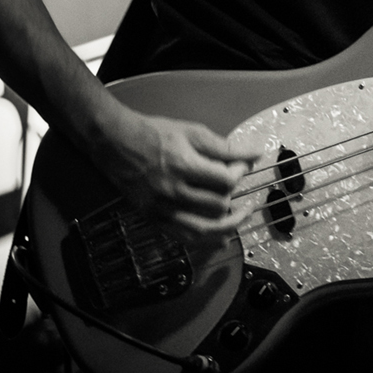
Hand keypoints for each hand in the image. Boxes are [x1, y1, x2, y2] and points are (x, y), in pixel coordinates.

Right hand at [87, 108, 260, 241]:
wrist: (116, 143)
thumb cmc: (155, 133)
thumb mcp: (192, 132)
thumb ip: (225, 147)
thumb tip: (255, 154)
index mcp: (183, 166)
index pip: (225, 180)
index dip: (240, 172)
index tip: (242, 165)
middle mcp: (172, 191)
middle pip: (217, 204)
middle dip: (233, 194)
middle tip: (235, 183)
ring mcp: (161, 208)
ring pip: (204, 228)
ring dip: (229, 225)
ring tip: (243, 216)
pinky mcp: (153, 218)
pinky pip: (184, 237)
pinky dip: (206, 240)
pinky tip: (222, 238)